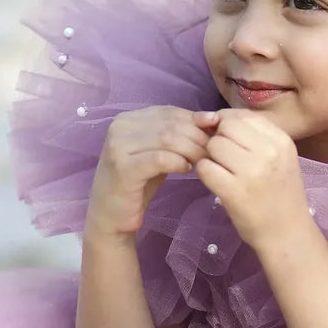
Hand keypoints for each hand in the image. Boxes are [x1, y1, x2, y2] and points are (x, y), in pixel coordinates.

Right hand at [85, 106, 210, 237]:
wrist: (111, 215)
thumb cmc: (138, 184)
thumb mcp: (158, 154)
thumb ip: (176, 137)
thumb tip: (210, 119)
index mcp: (128, 118)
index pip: (169, 112)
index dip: (195, 121)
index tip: (215, 134)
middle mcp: (120, 126)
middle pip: (170, 124)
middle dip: (197, 136)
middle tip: (214, 151)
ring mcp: (119, 146)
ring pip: (167, 139)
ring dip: (192, 150)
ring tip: (204, 161)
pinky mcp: (123, 167)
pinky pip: (160, 158)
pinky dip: (178, 162)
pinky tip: (187, 170)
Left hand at [194, 109, 310, 250]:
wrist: (287, 233)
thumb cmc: (280, 194)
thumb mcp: (280, 158)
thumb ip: (253, 135)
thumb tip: (213, 118)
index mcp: (281, 141)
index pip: (241, 115)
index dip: (227, 125)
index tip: (230, 143)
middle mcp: (268, 152)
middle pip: (225, 127)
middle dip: (219, 141)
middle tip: (227, 161)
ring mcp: (251, 172)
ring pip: (213, 146)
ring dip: (211, 158)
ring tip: (224, 173)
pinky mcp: (234, 192)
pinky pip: (205, 168)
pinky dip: (205, 174)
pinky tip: (217, 183)